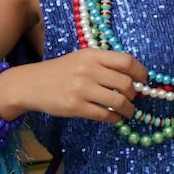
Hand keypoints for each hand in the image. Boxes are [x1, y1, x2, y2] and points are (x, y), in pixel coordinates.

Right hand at [0, 49, 146, 124]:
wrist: (29, 84)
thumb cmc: (60, 71)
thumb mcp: (81, 59)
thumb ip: (104, 64)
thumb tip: (134, 79)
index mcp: (92, 55)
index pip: (127, 61)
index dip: (140, 72)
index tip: (144, 80)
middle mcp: (88, 70)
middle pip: (126, 84)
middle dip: (135, 94)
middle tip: (133, 98)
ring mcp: (82, 89)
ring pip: (119, 101)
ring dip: (129, 109)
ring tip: (128, 111)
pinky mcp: (75, 107)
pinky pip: (105, 115)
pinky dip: (115, 118)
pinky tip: (115, 118)